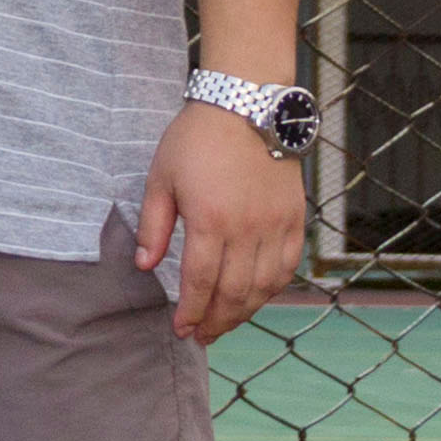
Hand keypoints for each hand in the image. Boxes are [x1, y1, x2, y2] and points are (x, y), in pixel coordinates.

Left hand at [132, 100, 305, 341]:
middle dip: (216, 321)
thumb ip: (153, 226)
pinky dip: (273, 288)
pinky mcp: (295, 217)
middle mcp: (247, 228)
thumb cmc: (197, 139)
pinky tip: (256, 297)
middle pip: (234, 293)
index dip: (191, 311)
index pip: (201, 282)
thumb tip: (145, 265)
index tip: (181, 328)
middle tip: (202, 336)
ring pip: (264, 286)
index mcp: (210, 220)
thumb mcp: (161, 178)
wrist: (245, 104)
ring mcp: (275, 224)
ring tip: (225, 323)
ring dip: (244, 312)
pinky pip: (288, 266)